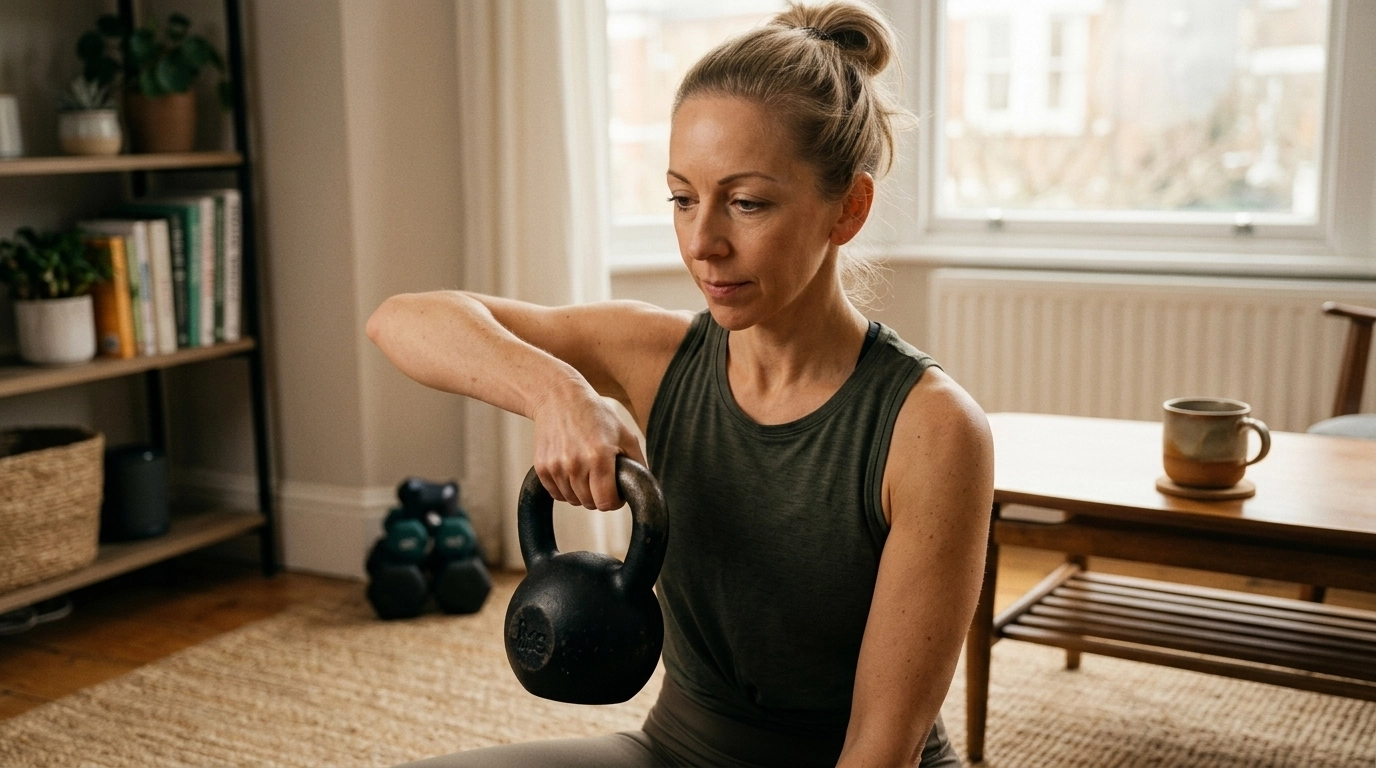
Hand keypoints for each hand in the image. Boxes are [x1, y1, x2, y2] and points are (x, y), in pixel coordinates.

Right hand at [530, 381, 646, 510]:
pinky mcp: (542, 467)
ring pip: (572, 500)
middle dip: (599, 495)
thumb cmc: (595, 414)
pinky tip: (571, 470)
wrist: (559, 398)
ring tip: (586, 470)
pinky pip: (556, 494)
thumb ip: (638, 463)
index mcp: (599, 456)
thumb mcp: (625, 434)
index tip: (616, 492)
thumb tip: (643, 489)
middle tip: (601, 478)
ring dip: (581, 492)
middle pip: (590, 503)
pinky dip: (565, 488)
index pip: (606, 502)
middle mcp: (575, 463)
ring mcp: (556, 466)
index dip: (615, 501)